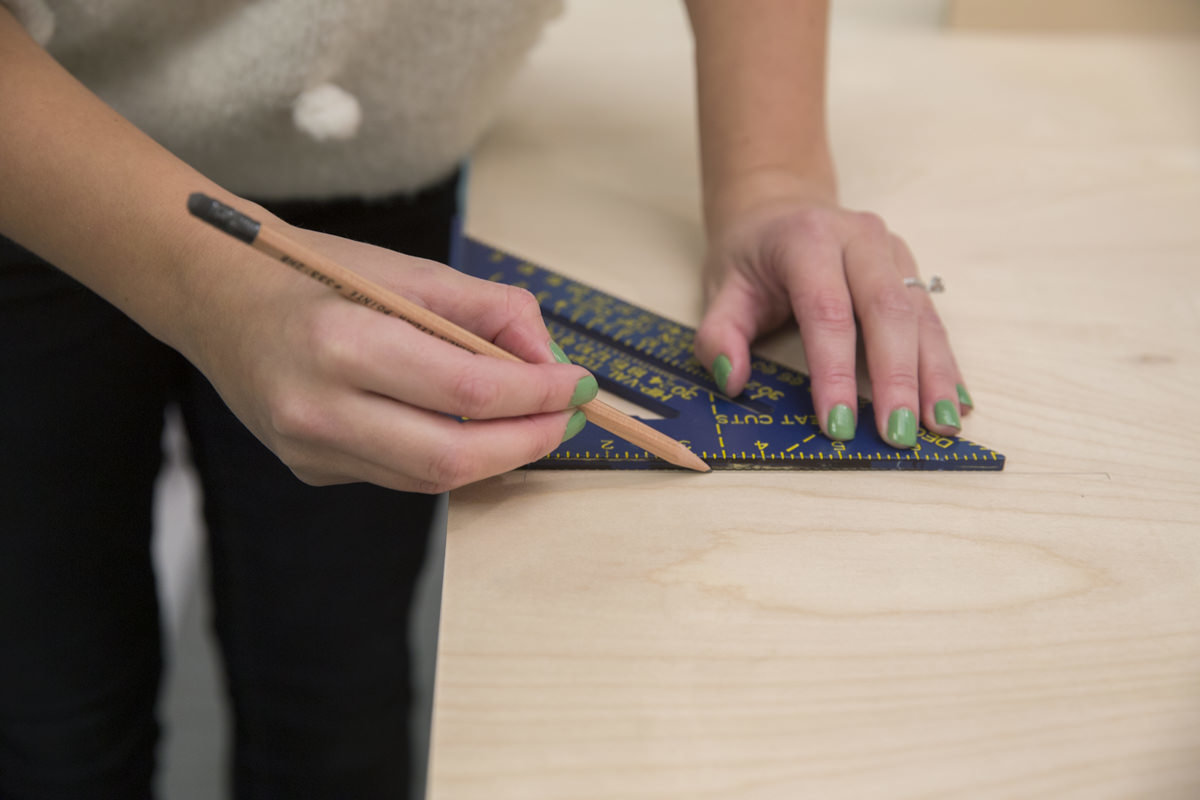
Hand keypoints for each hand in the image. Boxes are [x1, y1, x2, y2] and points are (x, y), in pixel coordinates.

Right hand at [183, 224, 596, 491]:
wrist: (216, 298)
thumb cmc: (314, 275)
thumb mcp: (407, 273)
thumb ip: (487, 312)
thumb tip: (551, 360)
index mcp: (342, 343)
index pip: (467, 392)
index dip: (537, 395)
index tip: (579, 385)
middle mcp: (318, 408)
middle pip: (453, 458)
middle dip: (528, 442)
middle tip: (568, 417)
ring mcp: (309, 449)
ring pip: (430, 478)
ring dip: (494, 454)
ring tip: (530, 420)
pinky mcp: (310, 470)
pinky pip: (398, 475)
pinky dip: (444, 454)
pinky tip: (462, 426)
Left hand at [693, 180, 970, 447]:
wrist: (779, 206)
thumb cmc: (751, 254)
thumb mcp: (719, 287)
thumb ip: (718, 335)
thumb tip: (731, 380)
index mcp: (807, 239)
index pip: (827, 311)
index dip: (835, 372)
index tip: (838, 424)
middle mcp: (859, 238)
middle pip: (887, 311)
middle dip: (896, 378)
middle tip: (898, 434)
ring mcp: (892, 251)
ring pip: (920, 316)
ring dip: (934, 375)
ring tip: (941, 426)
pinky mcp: (910, 268)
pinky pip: (932, 318)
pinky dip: (944, 362)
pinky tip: (955, 401)